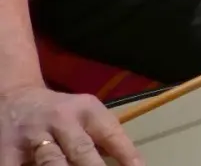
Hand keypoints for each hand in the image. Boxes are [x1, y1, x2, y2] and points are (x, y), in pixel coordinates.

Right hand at [0, 86, 142, 165]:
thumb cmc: (61, 112)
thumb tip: (130, 162)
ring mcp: (33, 136)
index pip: (111, 134)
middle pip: (81, 149)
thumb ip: (104, 136)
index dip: (127, 154)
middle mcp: (61, 120)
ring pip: (51, 161)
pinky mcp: (8, 150)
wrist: (15, 98)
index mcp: (86, 110)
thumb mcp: (86, 114)